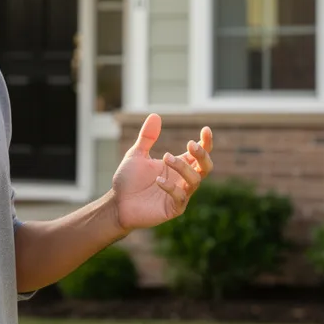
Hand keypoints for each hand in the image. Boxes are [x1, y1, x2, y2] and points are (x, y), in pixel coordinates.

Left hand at [110, 114, 213, 232]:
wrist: (117, 203)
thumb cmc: (129, 180)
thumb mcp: (137, 154)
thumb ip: (147, 137)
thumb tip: (156, 115)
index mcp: (178, 166)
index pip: (199, 154)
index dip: (206, 142)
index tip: (205, 129)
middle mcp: (182, 180)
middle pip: (205, 167)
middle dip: (202, 155)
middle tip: (190, 145)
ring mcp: (180, 195)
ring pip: (195, 181)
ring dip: (182, 167)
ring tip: (165, 157)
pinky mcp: (173, 209)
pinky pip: (180, 198)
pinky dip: (171, 188)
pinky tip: (158, 180)